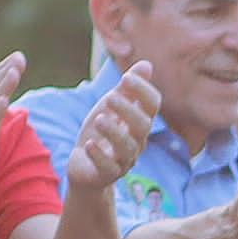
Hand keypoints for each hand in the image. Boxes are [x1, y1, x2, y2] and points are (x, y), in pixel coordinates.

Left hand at [69, 62, 163, 195]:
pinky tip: (90, 144)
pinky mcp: (107, 174)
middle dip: (128, 111)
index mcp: (139, 121)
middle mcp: (137, 141)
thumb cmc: (102, 132)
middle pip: (142, 126)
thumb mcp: (111, 106)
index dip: (143, 91)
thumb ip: (127, 89)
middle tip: (110, 98)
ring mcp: (124, 159)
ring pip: (127, 148)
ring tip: (99, 120)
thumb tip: (147, 64)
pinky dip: (99, 155)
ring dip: (114, 132)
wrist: (85, 165)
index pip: (152, 105)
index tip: (126, 77)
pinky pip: (108, 168)